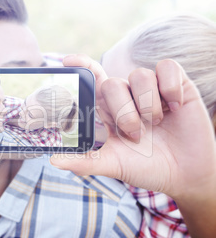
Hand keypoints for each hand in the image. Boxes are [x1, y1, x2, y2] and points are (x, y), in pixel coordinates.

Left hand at [51, 54, 215, 200]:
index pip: (93, 80)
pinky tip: (175, 107)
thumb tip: (54, 161)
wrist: (184, 176)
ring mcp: (152, 90)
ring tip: (157, 124)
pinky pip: (167, 68)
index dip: (81, 66)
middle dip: (123, 112)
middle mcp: (127, 96)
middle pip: (112, 83)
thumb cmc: (145, 168)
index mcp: (109, 110)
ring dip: (147, 105)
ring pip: (139, 75)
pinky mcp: (177, 86)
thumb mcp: (113, 165)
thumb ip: (85, 162)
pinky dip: (170, 88)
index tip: (67, 61)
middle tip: (136, 134)